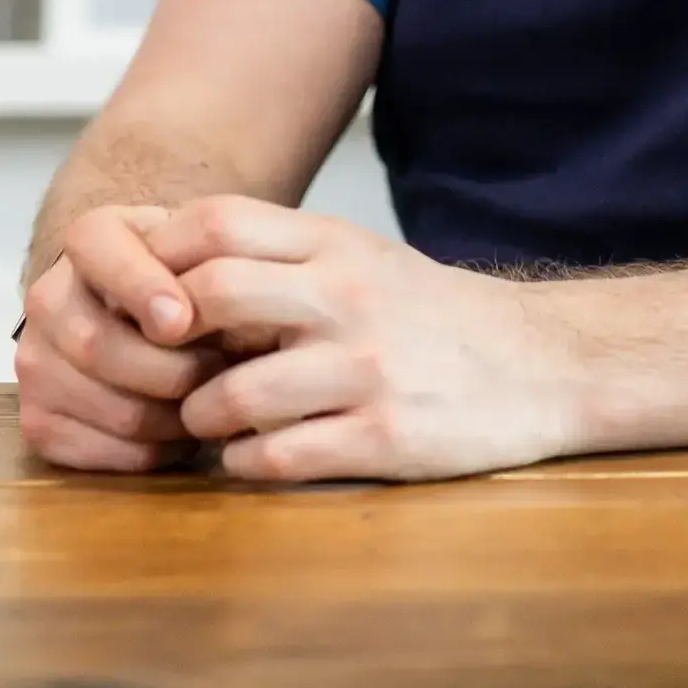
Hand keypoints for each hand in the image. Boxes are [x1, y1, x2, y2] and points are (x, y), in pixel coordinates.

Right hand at [15, 203, 222, 473]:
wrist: (150, 317)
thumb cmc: (189, 280)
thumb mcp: (202, 251)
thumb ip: (208, 264)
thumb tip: (213, 312)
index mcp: (90, 238)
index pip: (100, 253)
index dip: (139, 288)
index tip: (183, 321)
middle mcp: (47, 296)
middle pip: (95, 345)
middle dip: (170, 370)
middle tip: (218, 375)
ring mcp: (34, 361)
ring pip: (103, 405)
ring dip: (168, 416)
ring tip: (207, 404)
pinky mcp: (35, 420)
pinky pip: (94, 450)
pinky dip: (146, 451)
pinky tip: (175, 433)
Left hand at [147, 197, 584, 484]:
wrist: (541, 364)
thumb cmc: (431, 316)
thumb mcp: (363, 260)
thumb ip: (281, 261)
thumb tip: (170, 278)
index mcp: (337, 244)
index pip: (215, 223)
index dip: (159, 259)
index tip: (146, 301)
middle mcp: (347, 296)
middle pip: (210, 296)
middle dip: (166, 344)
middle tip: (163, 371)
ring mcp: (366, 368)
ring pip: (232, 395)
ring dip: (202, 419)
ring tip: (209, 423)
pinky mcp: (384, 437)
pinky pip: (278, 458)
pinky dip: (247, 463)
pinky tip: (255, 456)